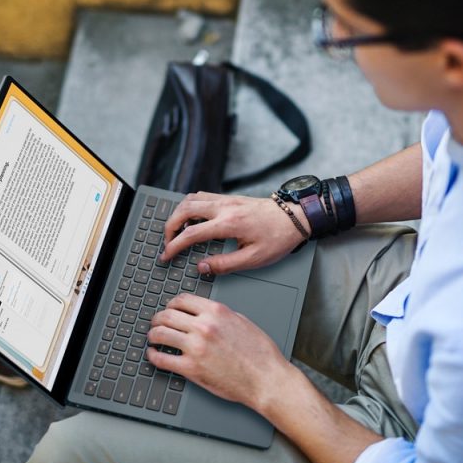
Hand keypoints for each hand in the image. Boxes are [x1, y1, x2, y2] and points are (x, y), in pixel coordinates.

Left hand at [146, 293, 288, 409]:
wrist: (267, 379)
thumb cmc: (260, 354)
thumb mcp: (242, 321)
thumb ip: (220, 315)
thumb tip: (205, 313)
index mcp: (217, 312)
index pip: (182, 300)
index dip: (170, 304)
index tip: (168, 309)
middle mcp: (204, 326)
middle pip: (167, 315)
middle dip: (157, 319)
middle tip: (155, 324)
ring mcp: (196, 347)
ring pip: (160, 334)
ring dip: (152, 335)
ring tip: (153, 339)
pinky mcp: (191, 368)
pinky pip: (162, 359)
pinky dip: (153, 356)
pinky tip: (154, 355)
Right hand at [159, 191, 307, 274]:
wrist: (296, 218)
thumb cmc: (279, 238)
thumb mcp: (254, 259)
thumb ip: (224, 265)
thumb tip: (202, 267)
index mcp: (228, 224)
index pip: (190, 234)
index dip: (173, 246)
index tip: (166, 256)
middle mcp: (224, 207)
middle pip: (183, 210)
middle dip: (169, 226)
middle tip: (167, 242)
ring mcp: (226, 199)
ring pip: (191, 199)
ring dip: (178, 214)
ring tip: (176, 231)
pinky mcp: (230, 197)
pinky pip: (202, 196)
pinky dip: (190, 206)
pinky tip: (191, 218)